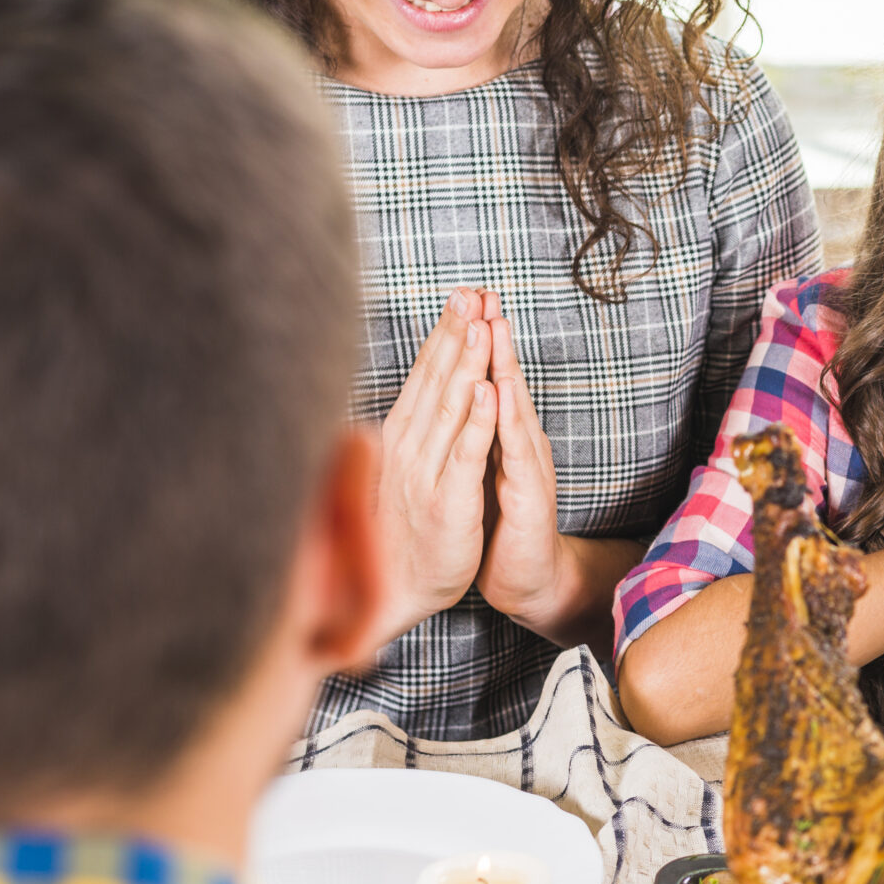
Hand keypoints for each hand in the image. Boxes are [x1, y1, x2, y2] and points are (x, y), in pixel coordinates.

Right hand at [375, 289, 498, 634]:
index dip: (445, 335)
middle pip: (436, 380)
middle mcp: (408, 448)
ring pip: (450, 407)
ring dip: (466, 364)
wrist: (395, 593)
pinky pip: (464, 455)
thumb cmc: (399, 532)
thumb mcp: (401, 471)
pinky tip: (489, 390)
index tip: (462, 296)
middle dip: (455, 333)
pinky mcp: (446, 501)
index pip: (425, 375)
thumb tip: (409, 395)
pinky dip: (477, 421)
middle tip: (471, 290)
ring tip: (480, 323)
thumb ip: (407, 431)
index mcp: (401, 437)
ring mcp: (425, 473)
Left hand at [475, 300, 572, 628]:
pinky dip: (506, 420)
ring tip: (493, 325)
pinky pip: (517, 451)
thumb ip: (468, 434)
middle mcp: (518, 444)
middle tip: (482, 291)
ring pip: (513, 407)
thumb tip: (448, 401)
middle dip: (492, 335)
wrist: (528, 579)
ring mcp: (529, 467)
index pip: (484, 380)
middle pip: (503, 380)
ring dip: (503, 364)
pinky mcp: (530, 495)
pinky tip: (498, 391)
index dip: (473, 340)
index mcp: (499, 437)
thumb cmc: (499, 526)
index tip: (461, 297)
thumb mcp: (475, 471)